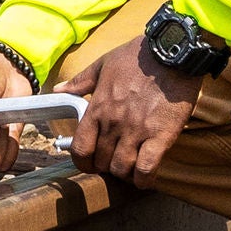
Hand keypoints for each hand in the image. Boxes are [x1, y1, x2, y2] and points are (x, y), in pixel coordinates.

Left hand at [59, 37, 200, 186]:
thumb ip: (80, 81)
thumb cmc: (137, 56)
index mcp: (98, 108)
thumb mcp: (104, 64)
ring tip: (131, 168)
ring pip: (122, 169)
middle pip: (102, 162)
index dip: (83, 162)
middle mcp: (114, 123)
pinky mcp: (161, 135)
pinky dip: (144, 179)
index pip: (80, 149)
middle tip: (116, 161)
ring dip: (125, 173)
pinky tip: (146, 176)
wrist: (171, 51)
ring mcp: (137, 130)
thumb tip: (58, 89)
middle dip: (106, 166)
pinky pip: (147, 169)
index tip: (90, 162)